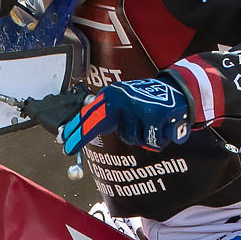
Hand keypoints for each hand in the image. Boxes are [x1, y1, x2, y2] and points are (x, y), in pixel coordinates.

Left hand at [29, 74, 199, 160]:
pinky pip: (153, 142)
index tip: (64, 144)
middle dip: (92, 135)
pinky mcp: (155, 115)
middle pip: (105, 127)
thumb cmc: (146, 103)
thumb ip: (106, 117)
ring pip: (134, 139)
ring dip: (144, 137)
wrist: (176, 90)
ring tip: (151, 125)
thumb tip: (80, 132)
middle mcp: (122, 99)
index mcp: (112, 96)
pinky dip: (160, 139)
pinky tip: (164, 127)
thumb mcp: (123, 104)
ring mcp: (138, 107)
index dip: (76, 131)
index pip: (90, 115)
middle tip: (73, 148)